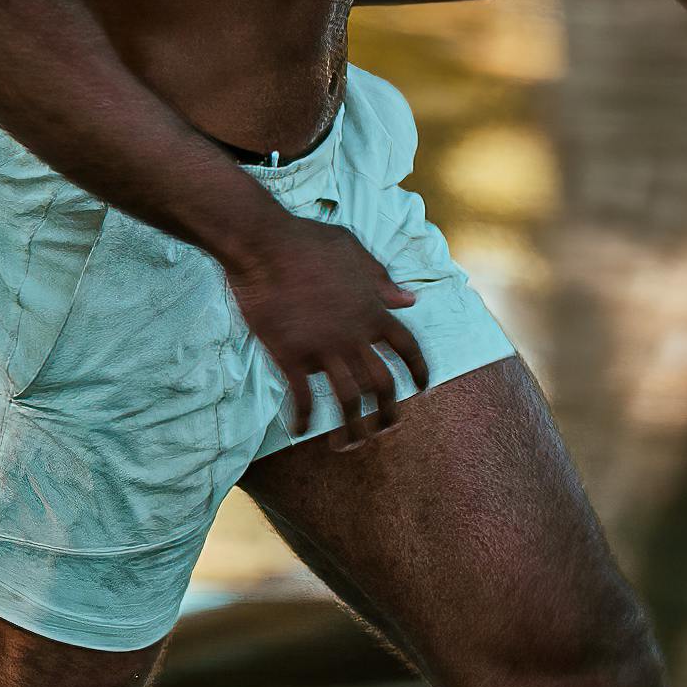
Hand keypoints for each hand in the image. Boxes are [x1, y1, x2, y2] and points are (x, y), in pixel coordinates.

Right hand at [221, 215, 427, 442]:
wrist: (263, 245)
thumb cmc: (307, 241)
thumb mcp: (354, 251)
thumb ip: (382, 279)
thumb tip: (410, 300)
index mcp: (374, 310)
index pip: (407, 347)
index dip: (419, 370)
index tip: (422, 388)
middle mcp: (355, 336)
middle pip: (382, 384)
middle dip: (389, 412)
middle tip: (387, 429)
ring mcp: (324, 349)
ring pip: (349, 400)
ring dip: (352, 428)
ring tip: (349, 446)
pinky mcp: (291, 357)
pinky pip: (302, 397)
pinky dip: (304, 419)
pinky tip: (301, 431)